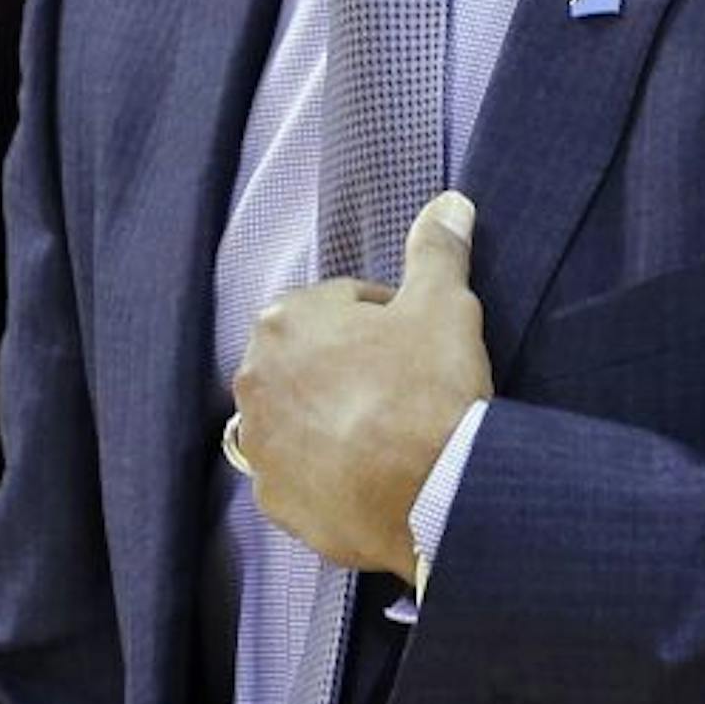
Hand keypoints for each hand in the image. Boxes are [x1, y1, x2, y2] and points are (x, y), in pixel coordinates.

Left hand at [234, 190, 491, 576]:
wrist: (435, 493)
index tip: (416, 346)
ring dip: (333, 421)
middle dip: (349, 370)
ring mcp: (261, 447)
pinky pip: (301, 477)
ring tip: (389, 436)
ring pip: (300, 420)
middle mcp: (255, 381)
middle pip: (311, 363)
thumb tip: (449, 203)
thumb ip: (436, 251)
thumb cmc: (430, 388)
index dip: (385, 322)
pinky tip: (371, 476)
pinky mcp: (277, 501)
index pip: (338, 306)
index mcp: (284, 321)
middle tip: (405, 390)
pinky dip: (328, 475)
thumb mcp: (443, 304)